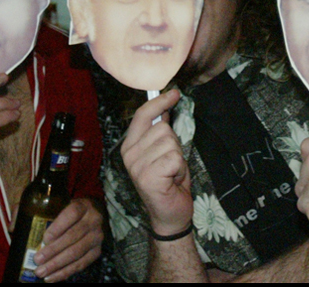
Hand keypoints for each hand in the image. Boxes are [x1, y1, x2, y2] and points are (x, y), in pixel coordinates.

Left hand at [32, 198, 103, 281]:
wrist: (94, 213)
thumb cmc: (67, 209)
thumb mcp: (55, 203)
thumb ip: (33, 209)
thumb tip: (12, 227)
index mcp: (82, 205)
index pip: (72, 214)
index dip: (58, 227)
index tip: (44, 238)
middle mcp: (93, 220)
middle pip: (73, 236)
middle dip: (53, 251)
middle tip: (37, 260)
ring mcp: (96, 237)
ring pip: (76, 253)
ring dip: (57, 265)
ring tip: (41, 272)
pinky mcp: (97, 252)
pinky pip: (81, 265)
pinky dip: (65, 272)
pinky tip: (52, 278)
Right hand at [120, 89, 192, 237]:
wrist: (170, 215)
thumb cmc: (169, 181)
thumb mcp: (163, 152)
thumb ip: (159, 132)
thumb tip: (165, 107)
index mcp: (130, 145)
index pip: (142, 115)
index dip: (159, 101)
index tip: (175, 93)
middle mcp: (129, 154)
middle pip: (162, 127)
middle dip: (174, 144)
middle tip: (170, 163)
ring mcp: (137, 166)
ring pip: (170, 142)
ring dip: (178, 157)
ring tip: (171, 172)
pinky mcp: (148, 177)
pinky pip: (174, 157)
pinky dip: (180, 167)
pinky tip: (173, 179)